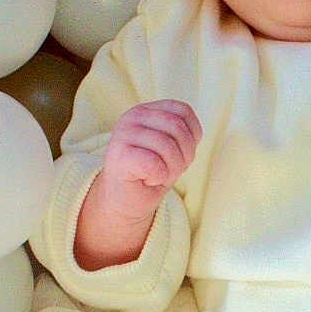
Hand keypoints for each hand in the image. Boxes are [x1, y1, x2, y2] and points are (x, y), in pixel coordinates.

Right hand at [99, 99, 202, 222]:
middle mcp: (133, 116)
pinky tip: (147, 179)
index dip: (191, 137)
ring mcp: (124, 134)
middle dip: (184, 155)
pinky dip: (158, 177)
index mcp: (147, 110)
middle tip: (169, 169)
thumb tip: (191, 132)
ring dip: (171, 169)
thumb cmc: (152, 174)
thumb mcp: (173, 148)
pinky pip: (153, 163)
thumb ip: (182, 133)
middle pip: (177, 128)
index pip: (184, 111)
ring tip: (157, 175)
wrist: (125, 201)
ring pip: (167, 146)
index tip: (178, 154)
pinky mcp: (119, 156)